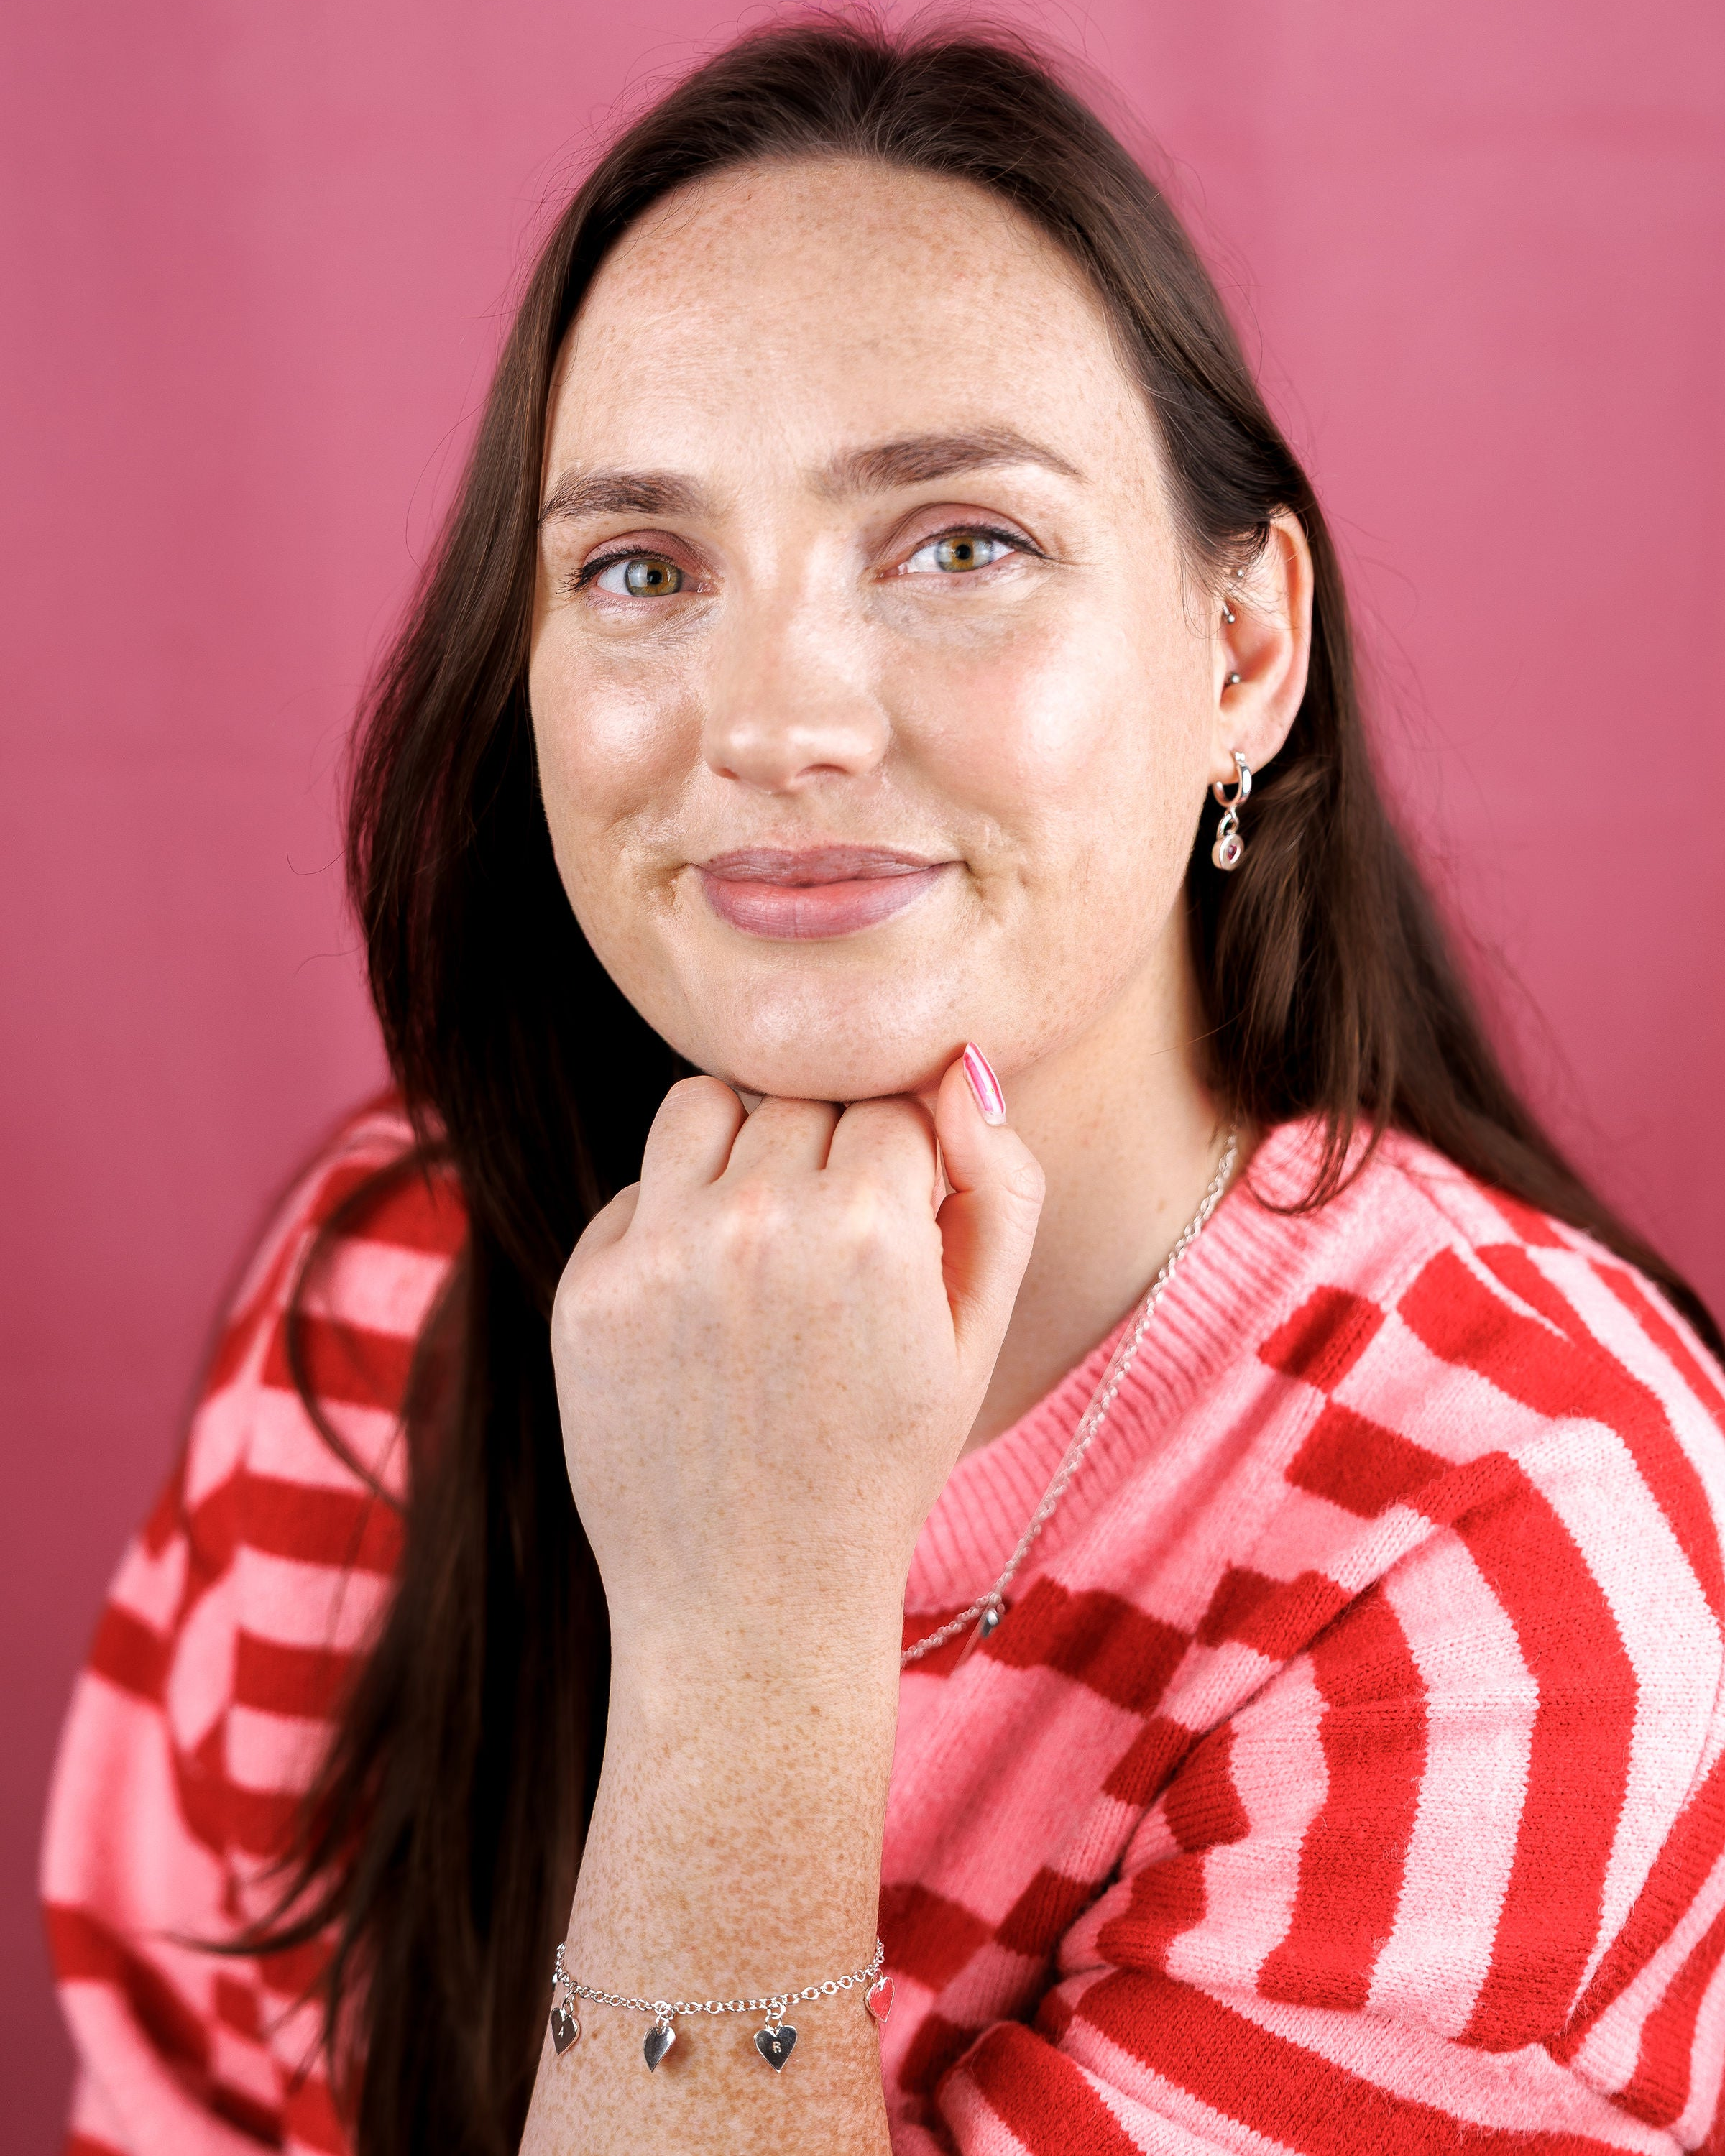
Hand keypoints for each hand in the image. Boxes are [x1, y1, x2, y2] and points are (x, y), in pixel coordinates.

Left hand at [550, 1049, 1044, 1671]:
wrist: (753, 1601)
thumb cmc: (883, 1460)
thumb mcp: (977, 1332)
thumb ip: (1000, 1185)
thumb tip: (958, 1069)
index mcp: (871, 1228)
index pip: (893, 1103)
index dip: (906, 1171)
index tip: (898, 1246)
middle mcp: (758, 1223)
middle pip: (801, 1097)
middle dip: (826, 1158)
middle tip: (834, 1263)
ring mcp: (660, 1254)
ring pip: (704, 1105)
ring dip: (741, 1154)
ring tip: (765, 1250)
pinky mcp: (588, 1289)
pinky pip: (639, 1188)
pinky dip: (673, 1224)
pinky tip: (703, 1315)